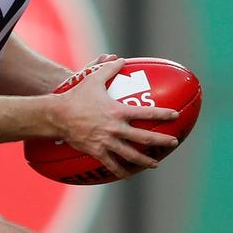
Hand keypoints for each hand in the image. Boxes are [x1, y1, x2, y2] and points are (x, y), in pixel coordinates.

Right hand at [58, 58, 179, 179]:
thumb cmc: (76, 96)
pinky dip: (122, 171)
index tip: (175, 115)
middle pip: (144, 137)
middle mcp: (115, 128)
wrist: (58, 115)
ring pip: (131, 155)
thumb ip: (108, 68)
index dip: (163, 114)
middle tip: (173, 142)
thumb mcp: (93, 79)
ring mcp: (106, 141)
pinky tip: (129, 174)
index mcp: (118, 111)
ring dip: (145, 160)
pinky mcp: (96, 151)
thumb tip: (120, 58)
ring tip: (155, 163)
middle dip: (161, 141)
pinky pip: (112, 164)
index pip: (146, 113)